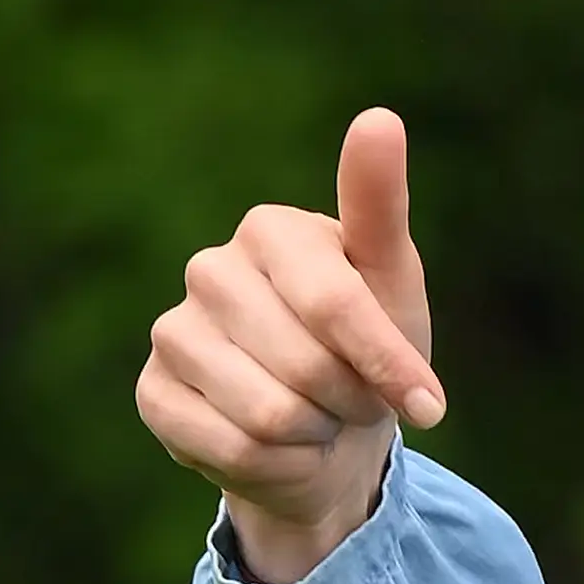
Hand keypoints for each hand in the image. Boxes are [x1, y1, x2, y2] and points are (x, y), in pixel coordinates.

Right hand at [136, 105, 443, 573]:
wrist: (323, 435)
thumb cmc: (364, 349)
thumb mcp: (390, 282)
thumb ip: (381, 206)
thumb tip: (379, 118)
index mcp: (270, 231)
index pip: (335, 304)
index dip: (387, 366)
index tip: (429, 403)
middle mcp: (209, 269)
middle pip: (307, 368)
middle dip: (350, 402)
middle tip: (351, 398)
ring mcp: (173, 330)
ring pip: (270, 415)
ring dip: (315, 435)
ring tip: (315, 417)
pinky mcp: (154, 392)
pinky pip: (234, 449)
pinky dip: (274, 465)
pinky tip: (273, 446)